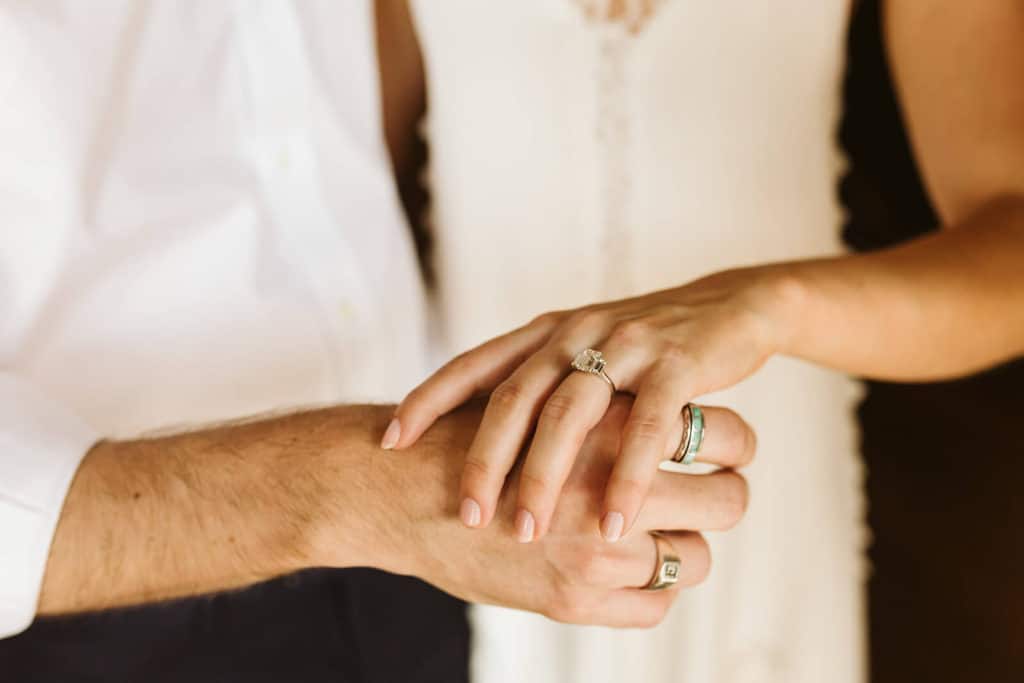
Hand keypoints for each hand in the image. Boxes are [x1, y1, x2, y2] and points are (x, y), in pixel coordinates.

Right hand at [361, 397, 749, 626]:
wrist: (394, 492)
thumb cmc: (464, 436)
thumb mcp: (543, 393)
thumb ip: (603, 401)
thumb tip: (663, 406)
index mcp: (613, 422)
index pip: (723, 432)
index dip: (736, 441)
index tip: (729, 445)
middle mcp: (613, 485)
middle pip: (728, 498)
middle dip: (729, 493)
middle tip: (719, 489)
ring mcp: (598, 549)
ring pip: (699, 556)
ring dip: (692, 544)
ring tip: (676, 531)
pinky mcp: (576, 598)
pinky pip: (657, 603)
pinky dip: (658, 586)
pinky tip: (639, 566)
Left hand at [387, 267, 780, 542]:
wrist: (729, 308)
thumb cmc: (644, 348)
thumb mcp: (580, 355)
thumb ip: (536, 384)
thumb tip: (480, 437)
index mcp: (545, 334)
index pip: (473, 365)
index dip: (427, 400)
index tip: (390, 441)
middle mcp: (575, 334)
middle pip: (515, 397)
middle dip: (485, 459)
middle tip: (465, 515)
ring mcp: (625, 346)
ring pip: (570, 412)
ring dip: (545, 477)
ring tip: (528, 533)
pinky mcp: (678, 363)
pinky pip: (648, 427)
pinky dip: (627, 478)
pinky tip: (612, 524)